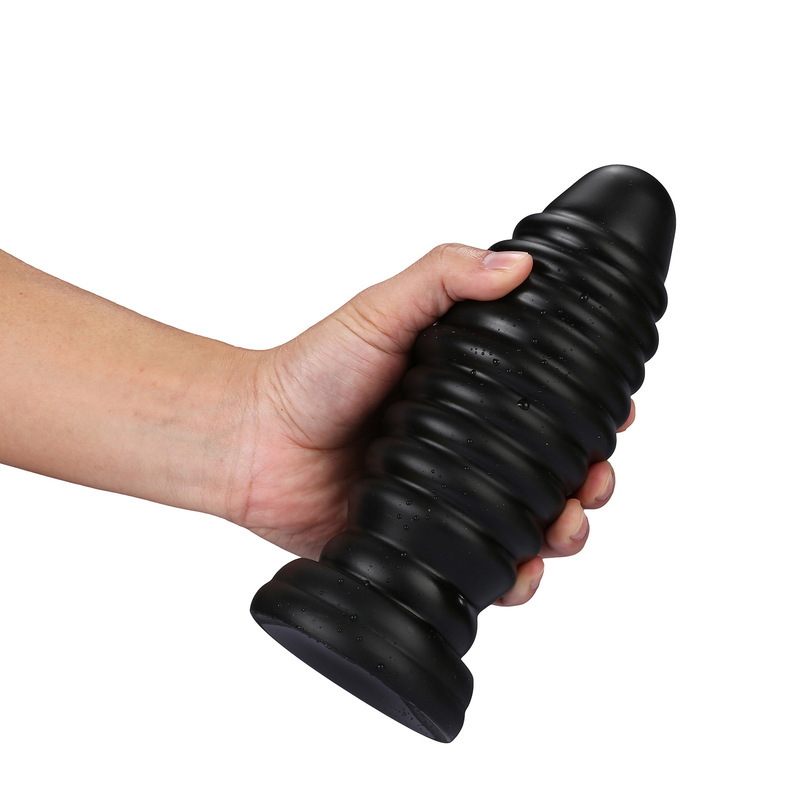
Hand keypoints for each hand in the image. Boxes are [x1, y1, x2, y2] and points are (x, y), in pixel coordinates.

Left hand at [221, 244, 634, 605]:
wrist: (251, 442)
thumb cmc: (308, 374)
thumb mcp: (379, 311)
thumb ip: (442, 279)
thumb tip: (520, 265)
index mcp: (466, 393)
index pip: (547, 402)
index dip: (589, 413)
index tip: (615, 417)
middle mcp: (464, 446)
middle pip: (552, 469)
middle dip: (589, 481)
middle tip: (593, 483)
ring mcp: (446, 497)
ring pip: (528, 523)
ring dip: (565, 530)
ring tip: (565, 529)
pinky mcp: (424, 542)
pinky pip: (481, 566)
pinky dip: (513, 577)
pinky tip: (522, 571)